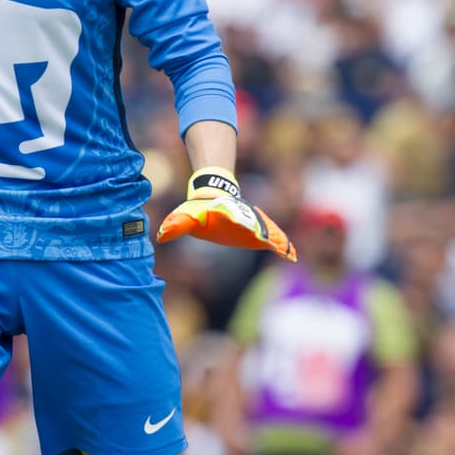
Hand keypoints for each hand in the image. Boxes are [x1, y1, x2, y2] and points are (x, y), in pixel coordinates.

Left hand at [156, 168, 294, 261]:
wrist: (217, 198)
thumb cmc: (200, 212)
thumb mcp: (186, 217)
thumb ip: (176, 226)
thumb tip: (161, 236)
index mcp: (223, 212)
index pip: (229, 214)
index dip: (233, 217)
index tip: (240, 221)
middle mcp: (241, 217)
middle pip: (253, 223)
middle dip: (261, 231)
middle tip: (270, 241)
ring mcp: (252, 223)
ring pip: (267, 231)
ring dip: (275, 240)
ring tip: (287, 251)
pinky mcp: (259, 232)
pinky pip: (273, 237)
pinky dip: (282, 245)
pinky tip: (292, 256)